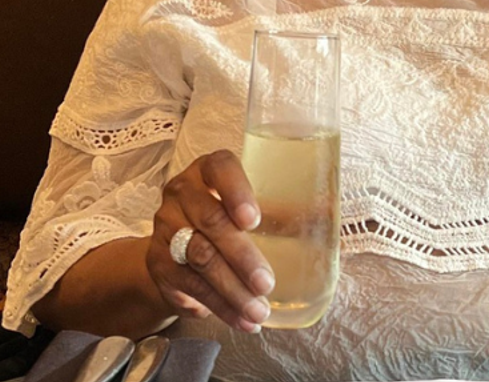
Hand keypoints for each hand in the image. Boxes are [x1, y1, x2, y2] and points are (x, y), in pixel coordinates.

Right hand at [146, 149, 274, 332]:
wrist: (174, 244)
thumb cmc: (223, 215)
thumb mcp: (246, 205)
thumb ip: (279, 208)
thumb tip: (327, 213)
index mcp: (207, 170)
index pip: (220, 168)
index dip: (237, 192)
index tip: (254, 219)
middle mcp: (182, 193)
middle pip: (211, 220)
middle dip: (242, 255)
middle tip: (266, 282)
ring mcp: (166, 228)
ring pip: (200, 258)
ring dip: (233, 289)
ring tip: (259, 310)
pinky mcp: (160, 263)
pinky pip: (192, 287)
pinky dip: (221, 307)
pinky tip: (242, 320)